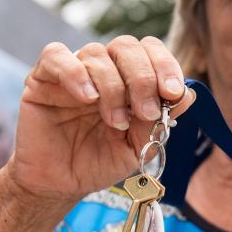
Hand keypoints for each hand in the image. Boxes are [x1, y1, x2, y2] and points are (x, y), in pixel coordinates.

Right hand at [5, 35, 194, 202]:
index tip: (173, 93)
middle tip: (146, 111)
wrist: (60, 184)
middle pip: (126, 46)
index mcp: (128, 79)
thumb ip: (160, 122)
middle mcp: (102, 69)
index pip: (150, 51)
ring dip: (113, 87)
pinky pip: (56, 56)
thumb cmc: (99, 162)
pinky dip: (75, 73)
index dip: (165, 66)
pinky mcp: (41, 78)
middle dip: (143, 78)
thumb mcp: (137, 147)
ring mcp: (72, 71)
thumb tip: (189, 94)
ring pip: (96, 53)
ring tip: (115, 121)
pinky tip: (87, 98)